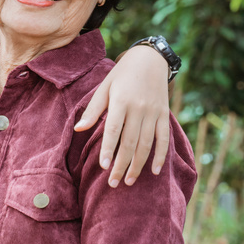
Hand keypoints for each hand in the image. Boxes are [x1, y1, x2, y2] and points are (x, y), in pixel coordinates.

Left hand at [74, 44, 170, 186]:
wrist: (150, 60)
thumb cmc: (122, 75)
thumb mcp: (104, 87)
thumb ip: (93, 110)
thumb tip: (78, 129)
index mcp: (121, 101)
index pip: (113, 130)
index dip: (108, 149)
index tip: (103, 167)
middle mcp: (139, 108)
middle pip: (130, 142)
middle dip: (122, 165)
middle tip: (113, 183)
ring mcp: (154, 112)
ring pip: (147, 144)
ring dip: (138, 165)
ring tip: (129, 181)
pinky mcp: (164, 114)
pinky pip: (164, 138)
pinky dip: (160, 155)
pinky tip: (154, 171)